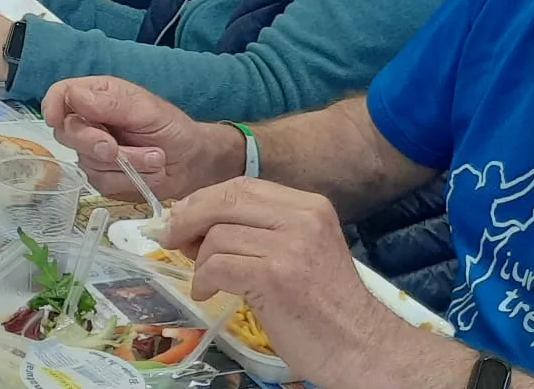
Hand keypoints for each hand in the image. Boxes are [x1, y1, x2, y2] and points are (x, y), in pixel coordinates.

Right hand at [43, 75, 243, 200]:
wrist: (193, 161)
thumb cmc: (171, 127)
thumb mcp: (144, 109)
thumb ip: (109, 104)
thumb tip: (73, 97)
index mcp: (97, 96)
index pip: (60, 95)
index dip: (52, 106)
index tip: (56, 120)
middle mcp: (90, 123)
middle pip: (67, 133)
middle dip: (94, 143)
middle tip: (115, 148)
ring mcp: (93, 153)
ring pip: (88, 163)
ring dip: (126, 164)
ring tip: (155, 158)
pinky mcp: (103, 179)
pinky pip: (103, 183)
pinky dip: (130, 180)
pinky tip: (149, 172)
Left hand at [162, 179, 400, 383]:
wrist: (361, 348)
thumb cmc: (326, 307)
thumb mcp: (301, 252)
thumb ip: (261, 230)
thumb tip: (196, 221)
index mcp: (310, 206)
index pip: (243, 185)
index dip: (204, 199)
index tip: (184, 217)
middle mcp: (303, 218)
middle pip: (224, 199)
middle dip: (188, 218)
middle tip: (172, 240)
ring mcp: (290, 246)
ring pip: (216, 236)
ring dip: (199, 260)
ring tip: (206, 279)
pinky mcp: (275, 276)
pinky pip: (216, 266)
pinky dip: (203, 280)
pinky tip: (208, 293)